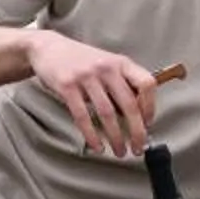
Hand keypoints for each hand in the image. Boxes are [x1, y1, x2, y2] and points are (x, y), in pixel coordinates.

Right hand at [22, 31, 160, 156]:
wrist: (48, 47)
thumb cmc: (81, 60)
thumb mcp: (107, 63)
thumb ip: (121, 83)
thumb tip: (137, 115)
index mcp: (121, 62)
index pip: (146, 84)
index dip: (150, 106)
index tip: (148, 124)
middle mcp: (106, 68)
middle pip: (129, 104)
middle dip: (136, 132)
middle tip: (138, 148)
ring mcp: (86, 76)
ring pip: (107, 114)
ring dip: (116, 138)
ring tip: (119, 151)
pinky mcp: (67, 86)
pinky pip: (83, 116)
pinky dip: (92, 135)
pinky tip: (97, 146)